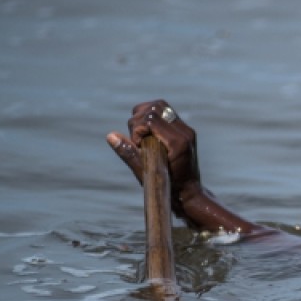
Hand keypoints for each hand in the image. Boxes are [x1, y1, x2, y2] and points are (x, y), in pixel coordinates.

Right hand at [106, 100, 202, 214]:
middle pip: (155, 107)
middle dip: (139, 120)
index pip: (150, 119)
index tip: (137, 145)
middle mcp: (185, 132)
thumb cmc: (166, 187)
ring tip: (142, 136)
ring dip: (144, 116)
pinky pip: (165, 113)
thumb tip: (110, 135)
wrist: (189, 193)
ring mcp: (187, 130)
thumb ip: (128, 153)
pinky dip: (152, 118)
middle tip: (139, 141)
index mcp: (177, 142)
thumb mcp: (144, 172)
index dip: (137, 129)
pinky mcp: (185, 130)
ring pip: (160, 106)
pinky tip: (148, 134)